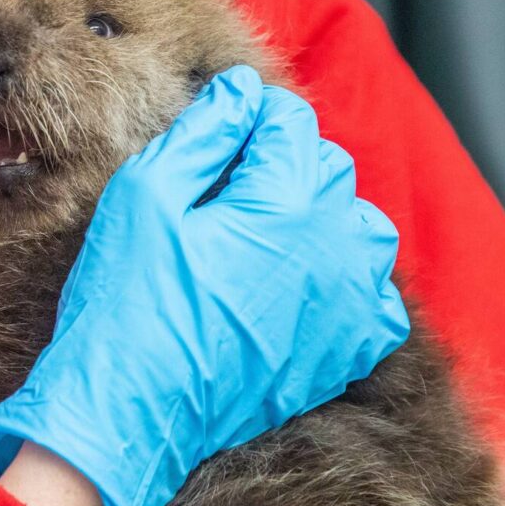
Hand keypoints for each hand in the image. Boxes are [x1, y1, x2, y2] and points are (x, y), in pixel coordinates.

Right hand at [0, 65, 409, 505]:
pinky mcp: (344, 354)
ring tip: (264, 234)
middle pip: (328, 167)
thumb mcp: (144, 196)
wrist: (130, 412)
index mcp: (285, 200)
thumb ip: (204, 133)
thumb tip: (244, 92)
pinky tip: (300, 287)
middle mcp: (334, 247)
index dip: (246, 119)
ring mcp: (347, 304)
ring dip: (323, 216)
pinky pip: (376, 299)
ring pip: (363, 227)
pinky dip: (350, 282)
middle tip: (221, 193)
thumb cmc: (127, 302)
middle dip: (282, 163)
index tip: (212, 141)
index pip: (289, 121)